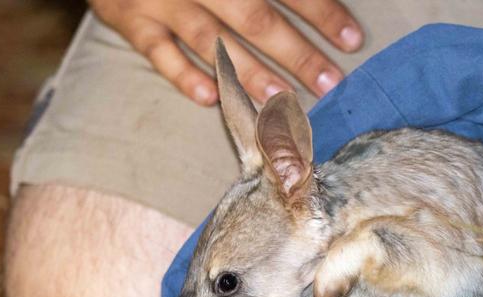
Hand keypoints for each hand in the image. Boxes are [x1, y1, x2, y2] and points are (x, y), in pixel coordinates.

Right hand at [88, 0, 363, 104]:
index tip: (352, 40)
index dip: (320, 11)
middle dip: (296, 54)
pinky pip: (157, 52)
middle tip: (330, 83)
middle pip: (254, 18)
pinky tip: (210, 99)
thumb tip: (311, 1)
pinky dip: (182, 76)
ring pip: (212, 41)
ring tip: (283, 99)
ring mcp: (160, 0)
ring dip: (249, 73)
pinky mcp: (131, 20)